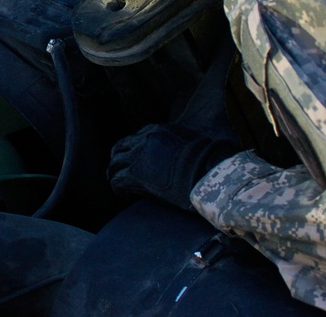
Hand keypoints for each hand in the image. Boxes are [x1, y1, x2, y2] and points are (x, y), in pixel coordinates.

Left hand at [108, 123, 239, 209]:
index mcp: (161, 131)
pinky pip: (118, 180)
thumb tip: (185, 158)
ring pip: (115, 162)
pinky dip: (117, 188)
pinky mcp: (136, 174)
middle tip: (117, 168)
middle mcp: (146, 140)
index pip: (139, 135)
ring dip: (114, 172)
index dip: (135, 147)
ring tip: (115, 181)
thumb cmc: (212, 162)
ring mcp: (139, 156)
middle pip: (122, 145)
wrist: (209, 173)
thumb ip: (182, 147)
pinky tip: (121, 195)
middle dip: (118, 157)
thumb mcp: (195, 144)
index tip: (135, 156)